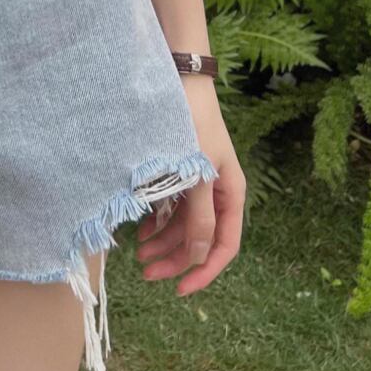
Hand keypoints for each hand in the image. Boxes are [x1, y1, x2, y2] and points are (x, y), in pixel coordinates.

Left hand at [135, 76, 244, 294]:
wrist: (179, 81)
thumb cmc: (192, 124)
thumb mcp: (197, 173)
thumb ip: (200, 215)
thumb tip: (200, 255)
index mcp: (231, 194)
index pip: (225, 246)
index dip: (205, 270)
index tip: (181, 290)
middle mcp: (216, 193)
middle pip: (200, 239)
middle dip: (176, 259)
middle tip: (146, 273)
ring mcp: (197, 183)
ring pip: (183, 225)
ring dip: (164, 243)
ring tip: (139, 255)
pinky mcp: (178, 172)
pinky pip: (171, 207)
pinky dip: (158, 222)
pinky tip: (141, 230)